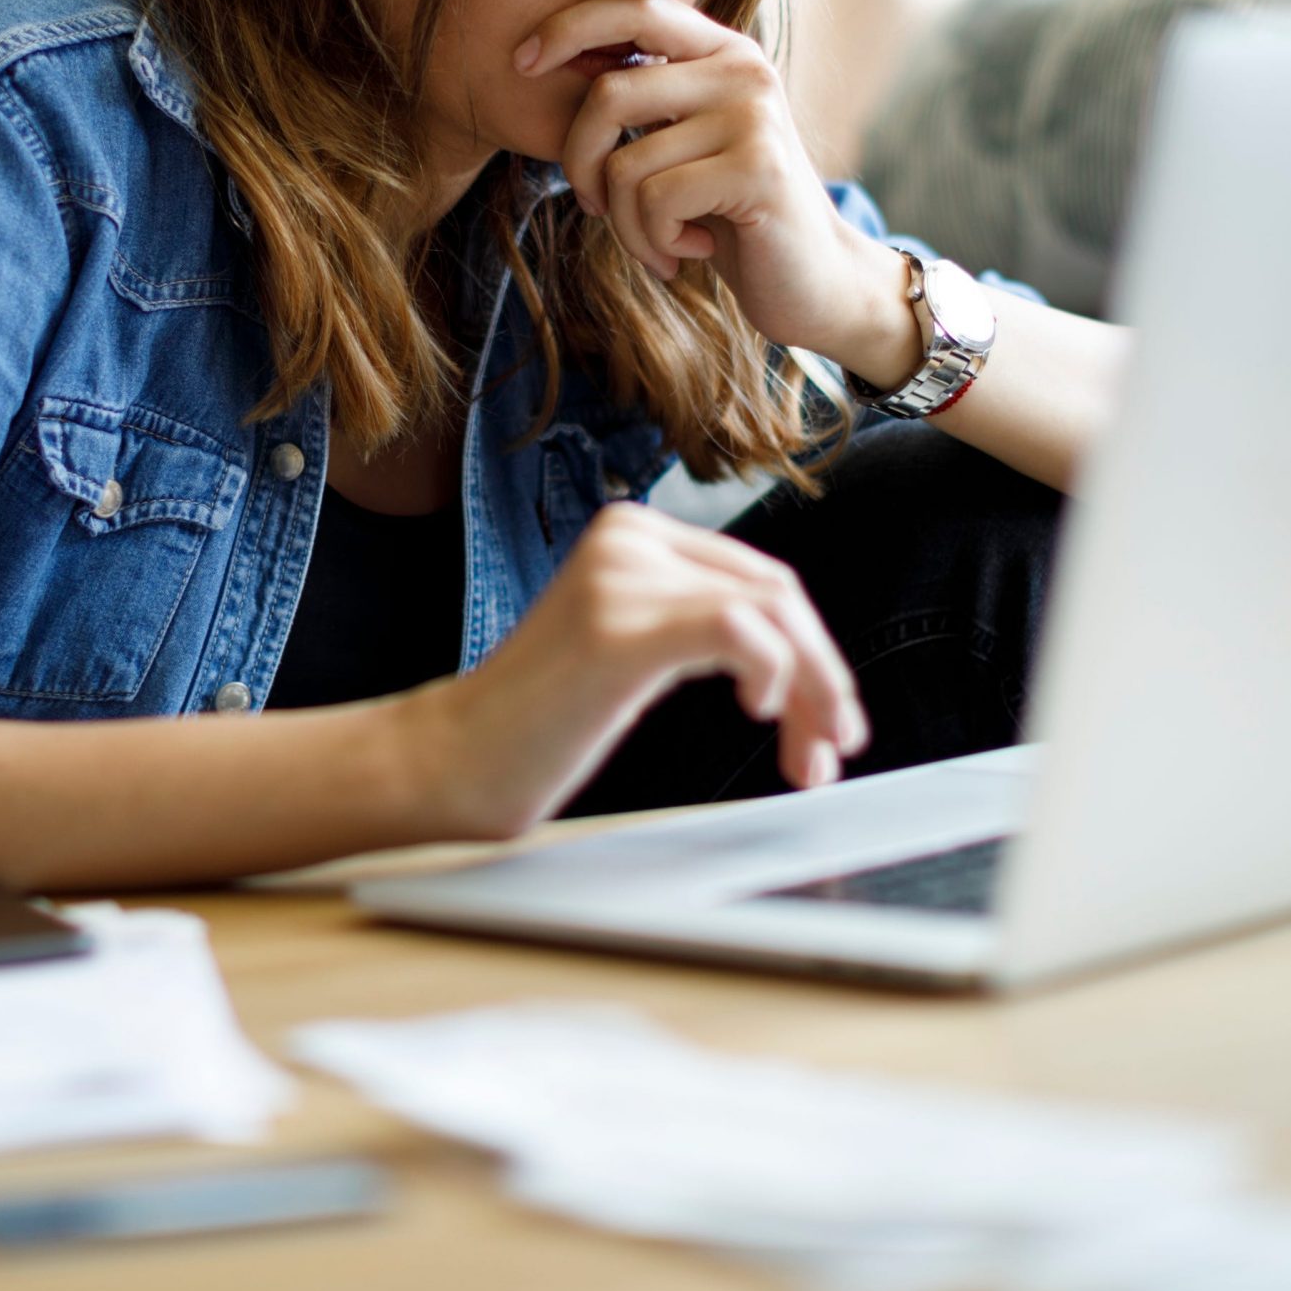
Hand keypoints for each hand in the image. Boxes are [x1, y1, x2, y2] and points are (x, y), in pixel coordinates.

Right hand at [399, 502, 868, 841]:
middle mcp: (629, 536)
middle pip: (777, 592)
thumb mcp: (631, 646)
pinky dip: (774, 674)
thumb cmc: (541, 722)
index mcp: (632, 531)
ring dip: (812, 690)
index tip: (827, 721)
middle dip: (824, 675)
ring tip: (808, 755)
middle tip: (834, 748)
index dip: (812, 651)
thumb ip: (697, 622)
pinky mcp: (621, 626)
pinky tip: (760, 711)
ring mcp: (621, 576)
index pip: (759, 576)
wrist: (456, 760)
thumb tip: (807, 655)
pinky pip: (739, 631)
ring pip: (772, 611)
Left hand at [514, 0, 895, 365]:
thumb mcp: (682, 143)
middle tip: (597, 206)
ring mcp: (753, 115)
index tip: (522, 63)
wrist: (812, 280)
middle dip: (580, 164)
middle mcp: (741, 69)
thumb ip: (640, 102)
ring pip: (625, 165)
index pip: (633, 8)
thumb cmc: (728, 214)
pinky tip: (689, 252)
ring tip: (658, 244)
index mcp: (720, 52)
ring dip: (625, 225)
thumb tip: (552, 59)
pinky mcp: (758, 168)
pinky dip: (653, 243)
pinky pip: (655, 202)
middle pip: (607, 95)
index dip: (568, 27)